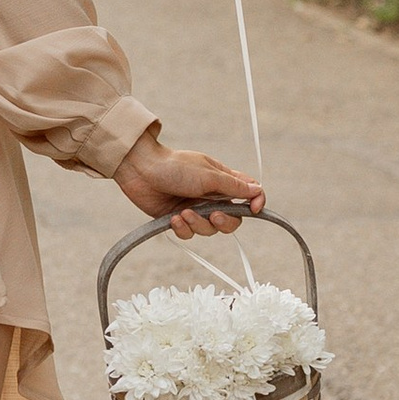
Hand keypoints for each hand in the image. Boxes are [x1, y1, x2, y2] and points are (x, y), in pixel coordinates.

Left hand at [114, 128, 263, 237]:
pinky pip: (189, 233)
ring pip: (209, 230)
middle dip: (224, 222)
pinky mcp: (178, 218)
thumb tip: (258, 191)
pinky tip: (173, 218)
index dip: (256, 203)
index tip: (254, 210)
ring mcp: (195, 208)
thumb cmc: (174, 166)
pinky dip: (183, 228)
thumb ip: (233, 186)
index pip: (249, 194)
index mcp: (223, 181)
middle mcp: (211, 196)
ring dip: (198, 224)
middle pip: (232, 220)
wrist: (140, 169)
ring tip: (183, 213)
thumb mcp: (208, 175)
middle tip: (213, 215)